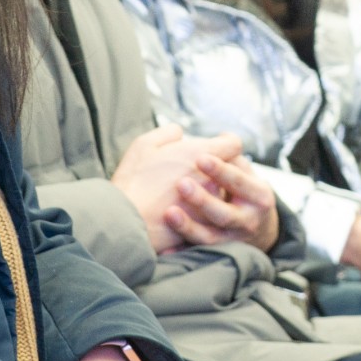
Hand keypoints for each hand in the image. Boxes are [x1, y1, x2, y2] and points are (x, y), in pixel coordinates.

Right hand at [110, 124, 241, 253]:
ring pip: (223, 193)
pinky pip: (215, 216)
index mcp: (203, 154)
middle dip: (218, 167)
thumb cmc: (134, 180)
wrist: (127, 223)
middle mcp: (214, 179)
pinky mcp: (207, 227)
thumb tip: (181, 134)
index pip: (234, 144)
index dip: (226, 142)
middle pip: (229, 169)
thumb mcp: (145, 144)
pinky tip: (187, 210)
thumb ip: (169, 133)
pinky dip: (206, 212)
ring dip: (213, 190)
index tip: (219, 142)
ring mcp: (213, 205)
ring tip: (192, 191)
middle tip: (198, 168)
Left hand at [165, 151, 281, 251]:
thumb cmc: (245, 190)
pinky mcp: (218, 253)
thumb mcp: (247, 172)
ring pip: (210, 236)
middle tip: (181, 183)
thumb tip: (224, 137)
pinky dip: (182, 251)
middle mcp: (248, 221)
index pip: (238, 181)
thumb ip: (232, 154)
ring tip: (169, 213)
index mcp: (258, 195)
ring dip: (189, 226)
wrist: (259, 229)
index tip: (199, 158)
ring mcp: (232, 240)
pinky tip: (167, 249)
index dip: (220, 170)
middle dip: (203, 199)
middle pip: (224, 213)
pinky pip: (198, 253)